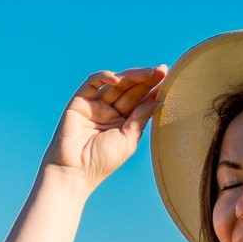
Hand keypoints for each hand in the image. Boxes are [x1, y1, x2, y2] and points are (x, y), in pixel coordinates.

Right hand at [41, 66, 166, 190]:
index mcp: (123, 121)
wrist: (75, 170)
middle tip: (161, 71)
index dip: (152, 90)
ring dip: (131, 75)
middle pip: (130, 89)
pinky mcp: (80, 100)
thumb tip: (159, 100)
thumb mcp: (128, 139)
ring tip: (148, 73)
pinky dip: (105, 76)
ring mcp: (96, 104)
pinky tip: (119, 79)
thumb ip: (141, 118)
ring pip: (115, 83)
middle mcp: (110, 111)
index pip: (140, 100)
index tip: (167, 79)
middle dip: (146, 79)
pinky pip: (93, 82)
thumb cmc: (102, 161)